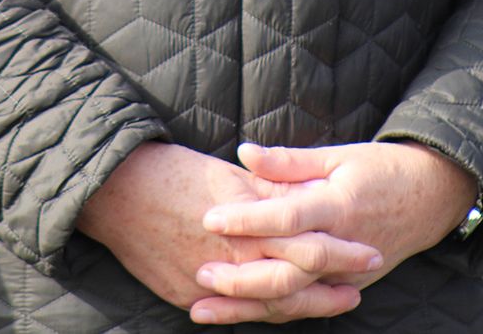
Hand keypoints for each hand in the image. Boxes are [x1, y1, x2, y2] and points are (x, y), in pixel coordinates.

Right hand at [76, 141, 379, 319]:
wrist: (114, 192)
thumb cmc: (170, 171)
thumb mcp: (225, 173)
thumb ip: (265, 189)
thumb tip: (300, 196)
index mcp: (246, 220)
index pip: (307, 243)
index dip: (341, 251)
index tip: (368, 250)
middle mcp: (232, 256)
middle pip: (294, 284)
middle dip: (331, 289)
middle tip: (360, 288)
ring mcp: (209, 282)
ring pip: (267, 305)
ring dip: (303, 307)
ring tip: (332, 304)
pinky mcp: (188, 295)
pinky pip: (233, 312)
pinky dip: (260, 312)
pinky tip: (278, 311)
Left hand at [190, 140, 475, 323]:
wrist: (430, 197)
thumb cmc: (380, 169)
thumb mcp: (338, 155)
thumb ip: (289, 161)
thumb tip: (244, 152)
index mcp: (337, 206)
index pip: (287, 217)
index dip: (247, 218)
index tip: (209, 217)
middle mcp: (341, 248)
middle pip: (286, 272)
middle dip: (241, 278)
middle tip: (199, 272)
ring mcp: (346, 275)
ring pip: (291, 300)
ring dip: (246, 307)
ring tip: (202, 306)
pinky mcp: (346, 287)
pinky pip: (303, 305)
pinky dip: (269, 312)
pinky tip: (237, 314)